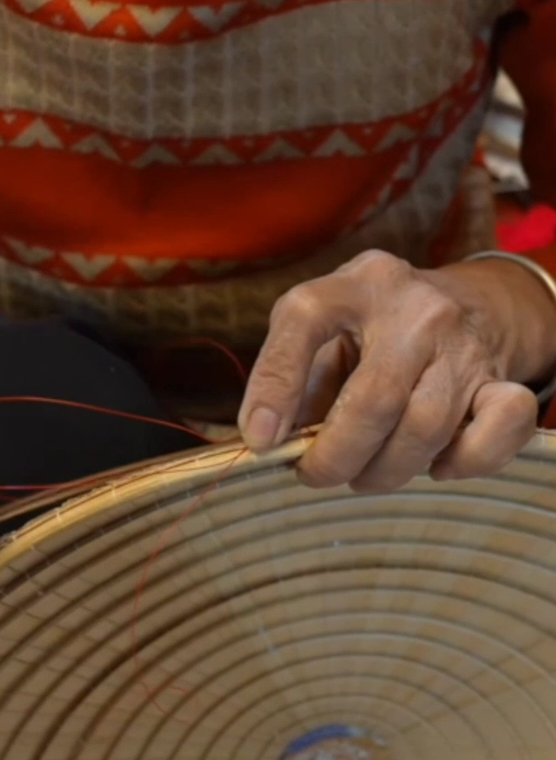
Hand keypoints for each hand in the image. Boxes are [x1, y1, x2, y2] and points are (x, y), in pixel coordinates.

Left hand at [238, 250, 555, 491]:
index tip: (260, 442)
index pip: (304, 322)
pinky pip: (498, 430)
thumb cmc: (369, 330)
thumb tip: (267, 442)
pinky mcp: (499, 377)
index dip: (274, 387)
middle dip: (336, 456)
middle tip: (316, 474)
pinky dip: (464, 463)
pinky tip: (435, 466)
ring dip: (386, 470)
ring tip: (364, 474)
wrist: (461, 304)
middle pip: (374, 399)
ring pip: (426, 427)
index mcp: (352, 285)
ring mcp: (462, 341)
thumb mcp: (321, 331)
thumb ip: (292, 379)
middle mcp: (412, 307)